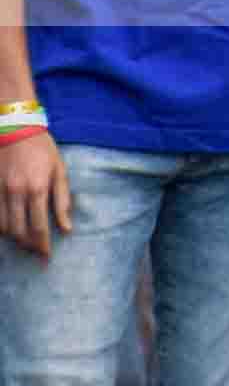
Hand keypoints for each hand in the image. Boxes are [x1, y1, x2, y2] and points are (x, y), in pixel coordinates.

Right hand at [0, 129, 70, 261]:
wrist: (16, 128)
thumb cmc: (42, 149)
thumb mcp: (59, 171)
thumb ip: (62, 201)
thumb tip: (66, 229)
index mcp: (37, 188)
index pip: (39, 228)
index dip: (43, 246)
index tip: (46, 257)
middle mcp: (16, 193)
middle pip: (18, 232)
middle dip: (28, 246)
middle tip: (36, 252)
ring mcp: (0, 191)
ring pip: (3, 228)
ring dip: (14, 239)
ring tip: (24, 243)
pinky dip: (1, 228)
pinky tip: (10, 229)